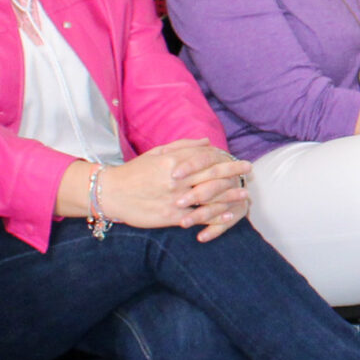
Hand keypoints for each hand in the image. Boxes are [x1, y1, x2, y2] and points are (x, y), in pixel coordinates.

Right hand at [93, 140, 246, 239]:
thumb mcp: (157, 153)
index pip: (206, 159)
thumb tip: (208, 142)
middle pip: (212, 175)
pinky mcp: (170, 217)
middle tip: (250, 172)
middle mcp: (177, 179)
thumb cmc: (134, 172)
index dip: (226, 160)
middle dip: (234, 174)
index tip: (240, 160)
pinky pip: (197, 217)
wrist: (110, 193)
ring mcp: (175, 199)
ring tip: (245, 195)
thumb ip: (184, 146)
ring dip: (230, 196)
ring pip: (209, 197)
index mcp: (174, 162)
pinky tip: (229, 216)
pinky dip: (214, 216)